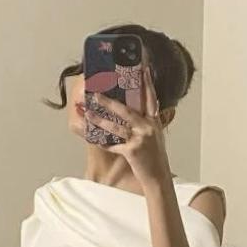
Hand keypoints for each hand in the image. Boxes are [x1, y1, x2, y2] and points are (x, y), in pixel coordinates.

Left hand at [84, 65, 170, 187]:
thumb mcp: (155, 136)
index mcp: (154, 121)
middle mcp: (148, 127)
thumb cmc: (155, 158)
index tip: (143, 69)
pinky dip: (102, 142)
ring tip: (87, 113)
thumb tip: (140, 110)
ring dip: (100, 120)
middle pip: (126, 110)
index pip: (150, 98)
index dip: (147, 83)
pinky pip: (113, 145)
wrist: (158, 178)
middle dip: (109, 102)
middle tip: (96, 93)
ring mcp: (140, 139)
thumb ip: (148, 122)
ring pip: (116, 127)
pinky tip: (92, 138)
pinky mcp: (132, 151)